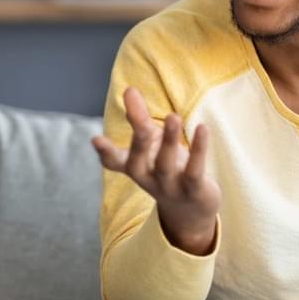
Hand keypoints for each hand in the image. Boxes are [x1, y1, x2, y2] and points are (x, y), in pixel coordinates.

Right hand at [92, 87, 221, 255]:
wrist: (191, 210)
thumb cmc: (166, 169)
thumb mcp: (151, 145)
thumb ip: (139, 118)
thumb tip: (128, 89)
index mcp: (134, 167)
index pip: (113, 163)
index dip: (105, 152)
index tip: (96, 139)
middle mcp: (147, 178)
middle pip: (138, 161)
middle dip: (139, 139)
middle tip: (142, 120)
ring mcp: (169, 187)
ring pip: (165, 165)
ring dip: (168, 140)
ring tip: (173, 116)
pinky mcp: (193, 189)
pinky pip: (195, 169)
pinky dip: (199, 149)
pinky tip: (202, 128)